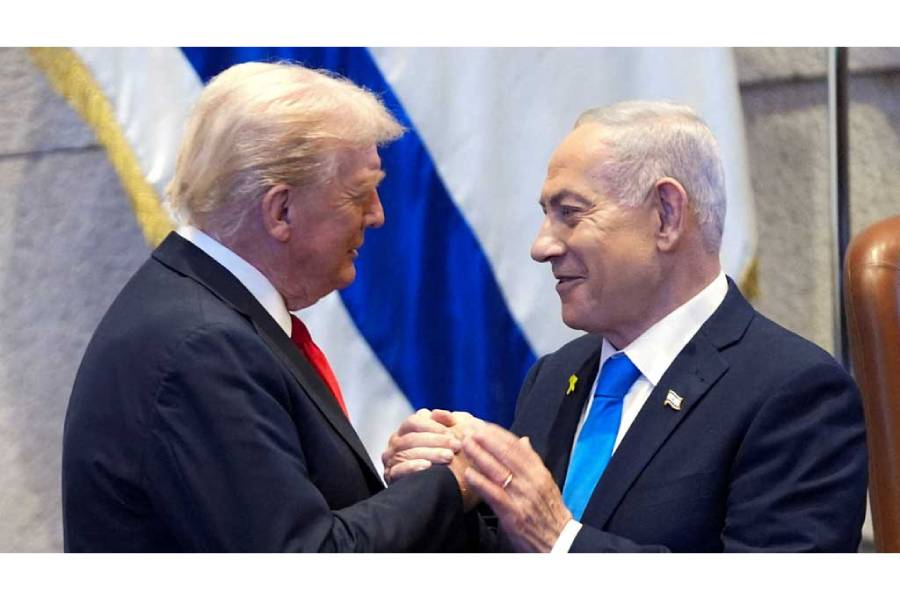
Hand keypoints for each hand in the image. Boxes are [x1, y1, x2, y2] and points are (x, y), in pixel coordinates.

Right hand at [382, 409, 460, 483]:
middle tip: (456, 446)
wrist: (451, 484)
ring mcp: (391, 460)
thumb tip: (438, 414)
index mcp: (406, 429)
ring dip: (429, 454)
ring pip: (406, 453)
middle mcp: (396, 443)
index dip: (433, 425)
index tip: (453, 432)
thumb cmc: (451, 454)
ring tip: (448, 457)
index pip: (414, 422)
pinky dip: (412, 467)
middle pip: (411, 438)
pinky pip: (398, 470)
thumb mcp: (454, 434)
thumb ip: (448, 420)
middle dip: (436, 441)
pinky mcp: (391, 477)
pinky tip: (427, 466)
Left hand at [464, 423, 571, 551]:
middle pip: (506, 454)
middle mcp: (532, 481)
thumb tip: (523, 440)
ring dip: (479, 455)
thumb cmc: (549, 512)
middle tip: (469, 428)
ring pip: (498, 471)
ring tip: (465, 444)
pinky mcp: (514, 514)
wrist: (559, 542)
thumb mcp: (545, 483)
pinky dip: (481, 483)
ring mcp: (523, 497)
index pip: (517, 447)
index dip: (498, 434)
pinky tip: (468, 474)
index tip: (483, 425)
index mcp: (539, 472)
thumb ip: (532, 461)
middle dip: (486, 439)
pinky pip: (494, 495)